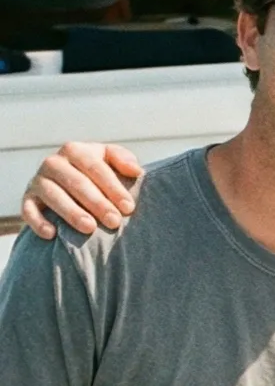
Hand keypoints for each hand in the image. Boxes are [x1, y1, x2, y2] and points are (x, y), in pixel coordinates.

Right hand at [21, 143, 142, 238]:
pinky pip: (28, 210)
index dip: (113, 188)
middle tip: (114, 222)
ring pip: (53, 195)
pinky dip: (38, 222)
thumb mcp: (108, 160)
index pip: (95, 168)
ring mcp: (38, 181)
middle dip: (97, 203)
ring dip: (71, 212)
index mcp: (74, 150)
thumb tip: (136, 171)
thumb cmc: (95, 173)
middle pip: (76, 183)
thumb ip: (122, 159)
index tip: (129, 207)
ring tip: (90, 228)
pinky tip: (52, 234)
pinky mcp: (27, 199)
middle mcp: (53, 162)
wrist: (66, 184)